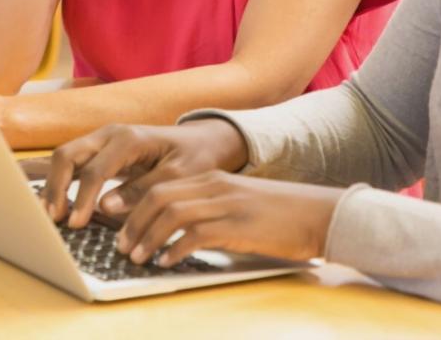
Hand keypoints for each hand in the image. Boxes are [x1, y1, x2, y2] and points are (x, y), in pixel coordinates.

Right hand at [41, 119, 248, 228]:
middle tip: (54, 220)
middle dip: (56, 187)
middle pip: (67, 155)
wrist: (202, 142)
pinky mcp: (101, 149)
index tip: (76, 225)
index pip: (95, 170)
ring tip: (51, 216)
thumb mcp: (176, 177)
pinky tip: (58, 205)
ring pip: (65, 157)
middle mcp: (110, 134)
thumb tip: (105, 207)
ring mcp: (103, 139)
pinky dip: (62, 182)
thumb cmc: (194, 158)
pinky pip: (74, 162)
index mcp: (129, 139)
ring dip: (54, 184)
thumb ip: (142, 191)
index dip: (82, 198)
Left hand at [117, 171, 343, 266]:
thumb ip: (209, 212)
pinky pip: (196, 234)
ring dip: (147, 236)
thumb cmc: (279, 216)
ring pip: (172, 213)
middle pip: (159, 196)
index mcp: (213, 178)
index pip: (160, 186)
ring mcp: (227, 204)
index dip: (134, 207)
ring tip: (137, 256)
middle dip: (133, 222)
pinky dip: (174, 248)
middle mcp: (215, 186)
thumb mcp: (238, 205)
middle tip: (121, 245)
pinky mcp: (238, 225)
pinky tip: (166, 262)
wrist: (319, 214)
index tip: (121, 228)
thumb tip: (176, 235)